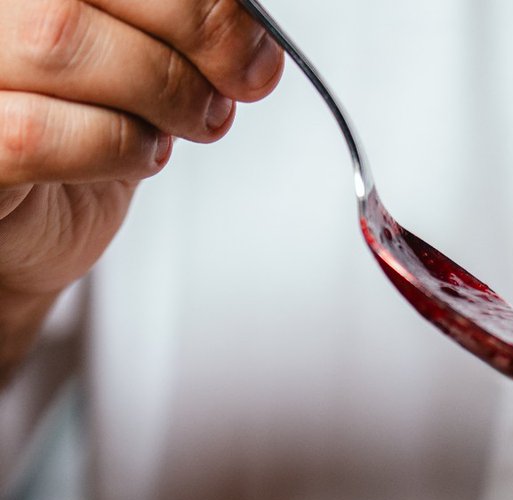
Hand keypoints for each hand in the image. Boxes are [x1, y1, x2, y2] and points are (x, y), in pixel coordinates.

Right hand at [0, 0, 283, 377]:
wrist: (22, 228)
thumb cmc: (72, 138)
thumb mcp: (137, 68)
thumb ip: (179, 36)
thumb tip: (252, 36)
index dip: (198, 0)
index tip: (253, 46)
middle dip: (192, 33)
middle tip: (236, 85)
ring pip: (61, 39)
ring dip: (161, 91)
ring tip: (192, 123)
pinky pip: (37, 134)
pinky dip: (117, 145)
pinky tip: (144, 154)